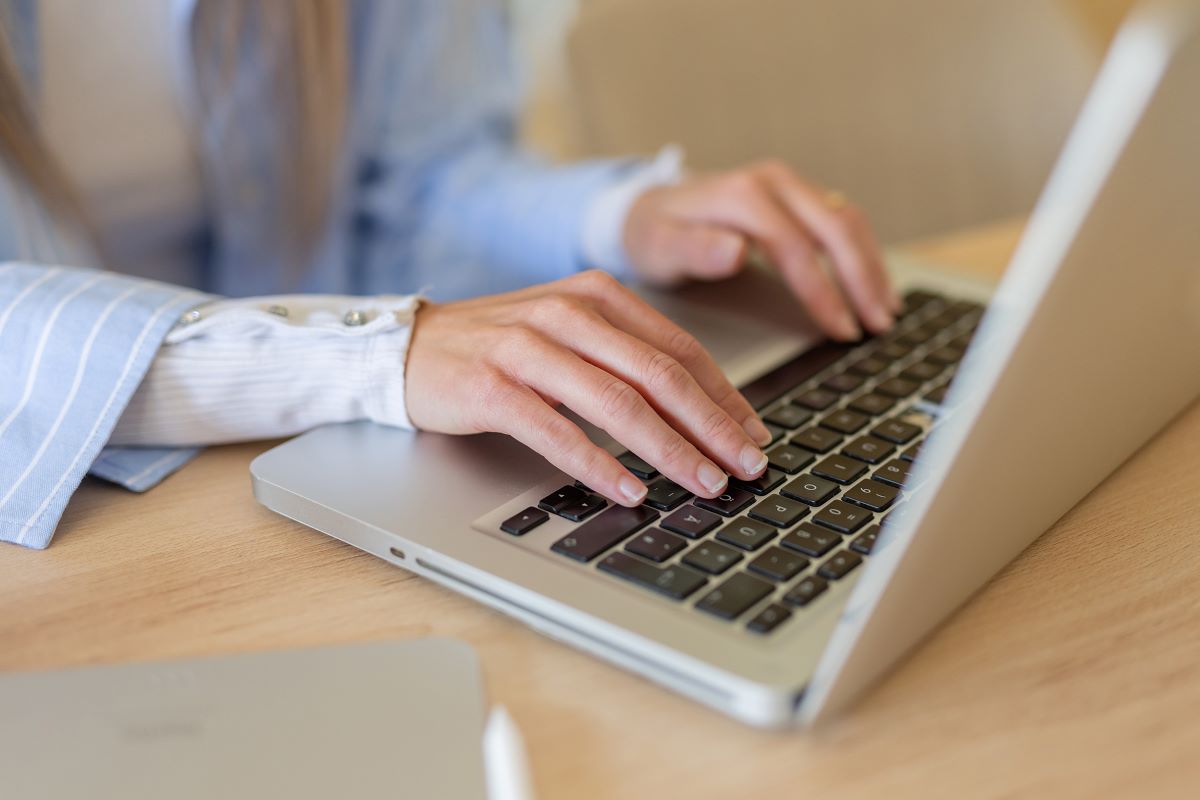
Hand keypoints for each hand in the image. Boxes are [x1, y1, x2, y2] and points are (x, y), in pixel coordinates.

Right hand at [405, 271, 773, 505]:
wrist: (410, 348)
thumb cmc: (498, 347)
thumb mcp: (570, 337)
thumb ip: (626, 359)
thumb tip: (697, 412)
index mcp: (596, 297)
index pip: (679, 349)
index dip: (725, 396)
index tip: (755, 435)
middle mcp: (568, 315)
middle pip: (660, 375)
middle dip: (713, 427)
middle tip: (748, 467)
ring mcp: (528, 349)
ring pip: (617, 403)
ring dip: (670, 450)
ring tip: (704, 484)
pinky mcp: (493, 388)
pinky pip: (558, 431)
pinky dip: (599, 465)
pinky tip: (630, 490)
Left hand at [623, 160, 899, 340]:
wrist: (646, 207)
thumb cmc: (653, 235)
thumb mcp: (659, 248)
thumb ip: (695, 250)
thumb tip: (737, 251)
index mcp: (742, 195)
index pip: (795, 245)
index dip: (822, 290)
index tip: (840, 330)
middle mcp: (772, 182)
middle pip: (835, 225)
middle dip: (862, 278)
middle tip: (877, 325)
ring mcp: (789, 185)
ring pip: (847, 220)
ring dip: (871, 266)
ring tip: (885, 313)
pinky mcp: (798, 196)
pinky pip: (842, 220)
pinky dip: (863, 254)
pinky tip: (873, 287)